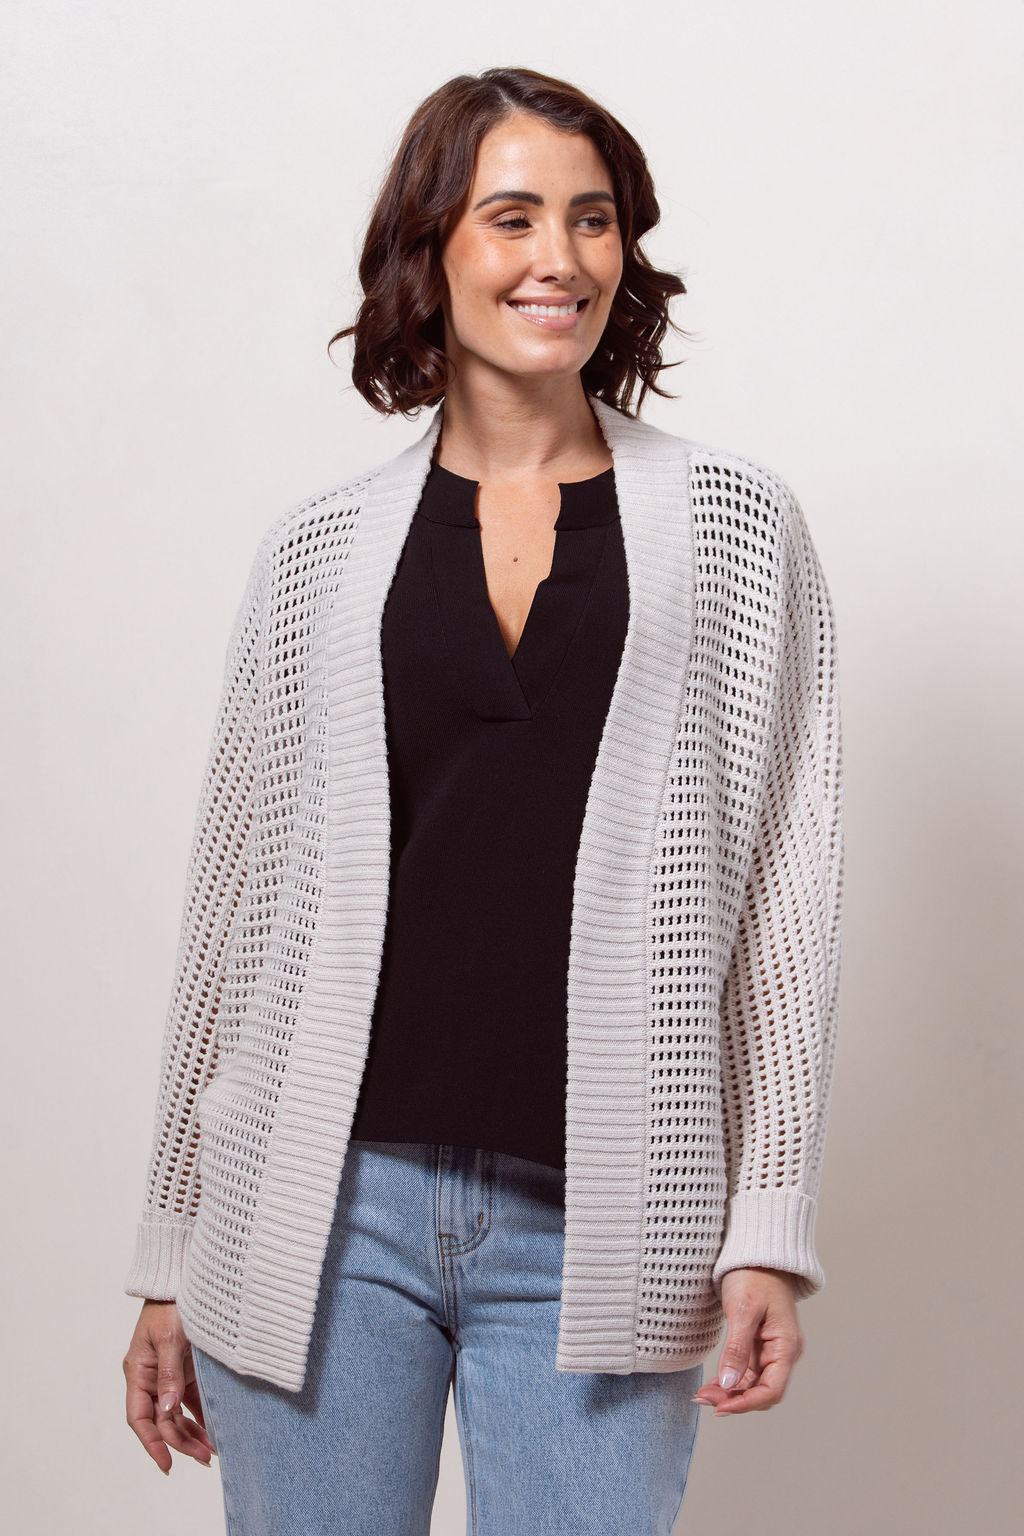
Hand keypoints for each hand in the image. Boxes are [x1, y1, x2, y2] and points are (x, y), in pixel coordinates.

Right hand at [123, 1299, 215, 1472]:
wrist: (180, 1280)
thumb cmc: (170, 1304)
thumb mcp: (169, 1338)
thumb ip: (169, 1373)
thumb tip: (168, 1409)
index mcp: (137, 1372)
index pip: (139, 1418)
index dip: (152, 1443)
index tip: (167, 1464)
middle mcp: (149, 1378)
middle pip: (162, 1421)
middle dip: (180, 1442)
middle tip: (204, 1458)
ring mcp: (167, 1376)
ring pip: (176, 1415)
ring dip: (192, 1433)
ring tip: (211, 1452)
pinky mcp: (184, 1370)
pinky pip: (190, 1401)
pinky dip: (200, 1417)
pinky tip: (214, 1431)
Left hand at [692, 1267, 803, 1416]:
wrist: (757, 1253)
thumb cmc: (754, 1275)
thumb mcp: (744, 1310)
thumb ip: (737, 1348)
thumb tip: (729, 1383)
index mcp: (786, 1346)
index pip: (772, 1390)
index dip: (746, 1404)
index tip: (720, 1407)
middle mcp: (782, 1352)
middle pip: (762, 1391)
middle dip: (734, 1399)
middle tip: (703, 1398)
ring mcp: (771, 1350)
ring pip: (753, 1384)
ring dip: (730, 1392)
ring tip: (703, 1394)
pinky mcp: (758, 1345)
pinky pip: (747, 1372)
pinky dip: (731, 1379)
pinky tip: (713, 1383)